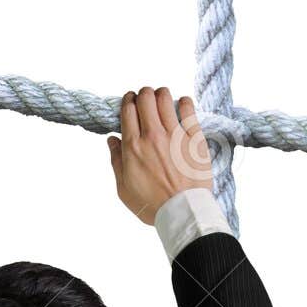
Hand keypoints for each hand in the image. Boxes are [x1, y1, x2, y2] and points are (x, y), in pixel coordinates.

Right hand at [108, 86, 211, 223]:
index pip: (128, 109)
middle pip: (145, 98)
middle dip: (143, 94)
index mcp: (133, 147)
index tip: (130, 100)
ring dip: (161, 94)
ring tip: (162, 99)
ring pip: (165, 99)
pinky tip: (182, 104)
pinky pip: (189, 110)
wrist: (183, 212)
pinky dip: (184, 102)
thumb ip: (116, 161)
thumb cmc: (152, 204)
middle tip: (145, 99)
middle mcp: (152, 136)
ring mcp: (175, 135)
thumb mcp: (124, 188)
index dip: (128, 100)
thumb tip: (112, 140)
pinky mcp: (194, 139)